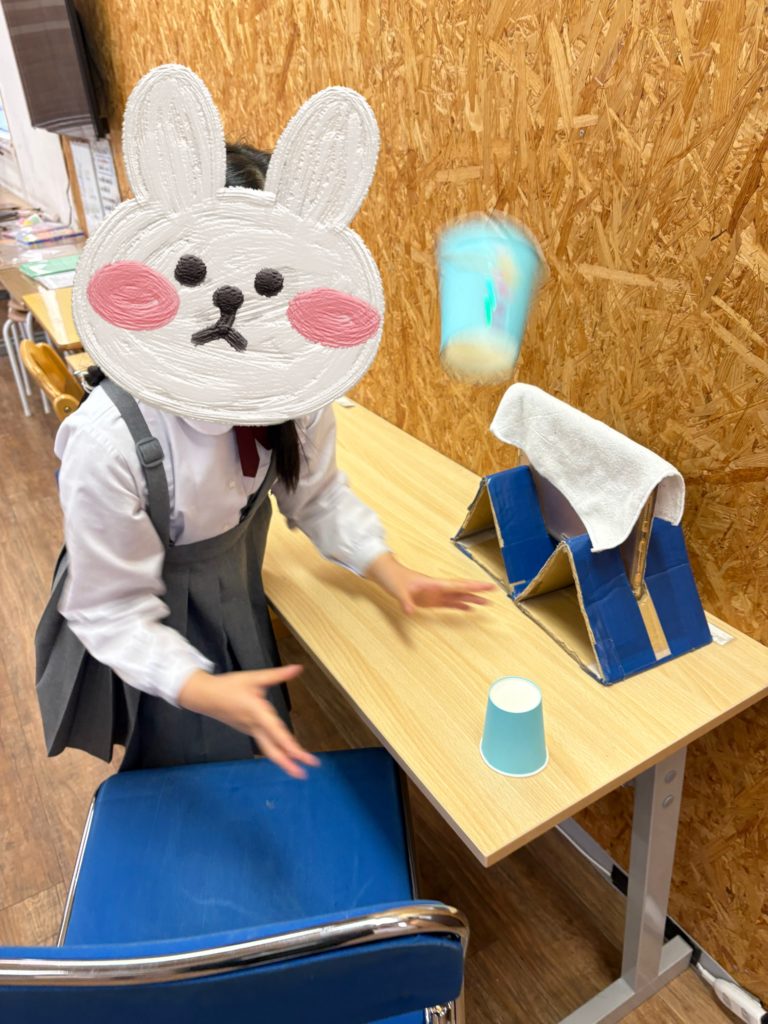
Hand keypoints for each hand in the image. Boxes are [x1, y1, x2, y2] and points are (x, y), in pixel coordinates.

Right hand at [178, 665, 318, 778]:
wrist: (204, 697)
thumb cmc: (229, 686)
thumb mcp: (254, 677)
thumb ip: (277, 675)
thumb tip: (298, 668)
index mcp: (257, 712)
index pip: (276, 732)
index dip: (290, 746)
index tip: (303, 757)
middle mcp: (254, 726)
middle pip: (272, 750)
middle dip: (288, 763)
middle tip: (303, 775)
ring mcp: (250, 731)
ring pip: (268, 749)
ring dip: (283, 761)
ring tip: (298, 771)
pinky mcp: (249, 731)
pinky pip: (265, 744)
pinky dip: (276, 752)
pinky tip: (286, 756)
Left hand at [365, 553, 494, 614]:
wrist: (386, 575)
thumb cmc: (394, 579)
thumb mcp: (398, 591)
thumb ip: (405, 602)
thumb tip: (410, 612)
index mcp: (434, 584)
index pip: (458, 585)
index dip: (473, 586)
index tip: (488, 586)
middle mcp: (438, 588)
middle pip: (462, 590)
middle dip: (477, 591)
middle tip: (494, 593)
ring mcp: (435, 594)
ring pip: (458, 596)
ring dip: (471, 599)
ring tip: (486, 604)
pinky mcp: (430, 600)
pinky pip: (448, 603)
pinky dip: (459, 606)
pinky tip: (468, 609)